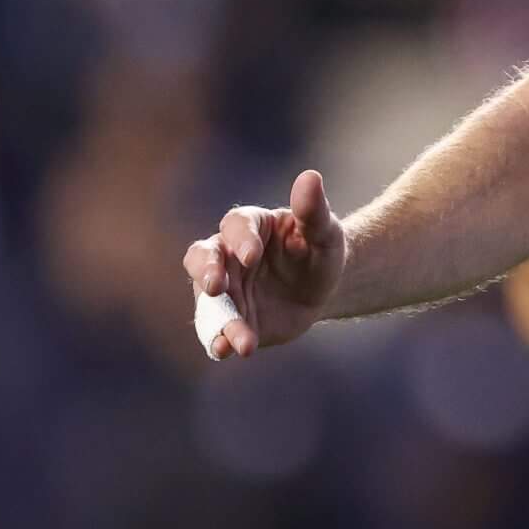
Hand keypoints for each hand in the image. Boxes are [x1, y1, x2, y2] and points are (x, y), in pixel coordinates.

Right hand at [183, 170, 346, 359]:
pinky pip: (216, 328)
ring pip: (208, 299)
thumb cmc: (321, 251)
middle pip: (203, 256)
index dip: (241, 239)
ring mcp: (224, 287)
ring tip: (233, 338)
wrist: (323, 288)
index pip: (237, 225)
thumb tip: (310, 177)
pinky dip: (218, 340)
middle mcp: (227, 254)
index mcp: (250, 225)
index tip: (251, 256)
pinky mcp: (229, 317)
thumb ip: (313, 210)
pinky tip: (226, 351)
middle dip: (206, 270)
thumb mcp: (324, 232)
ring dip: (218, 317)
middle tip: (215, 286)